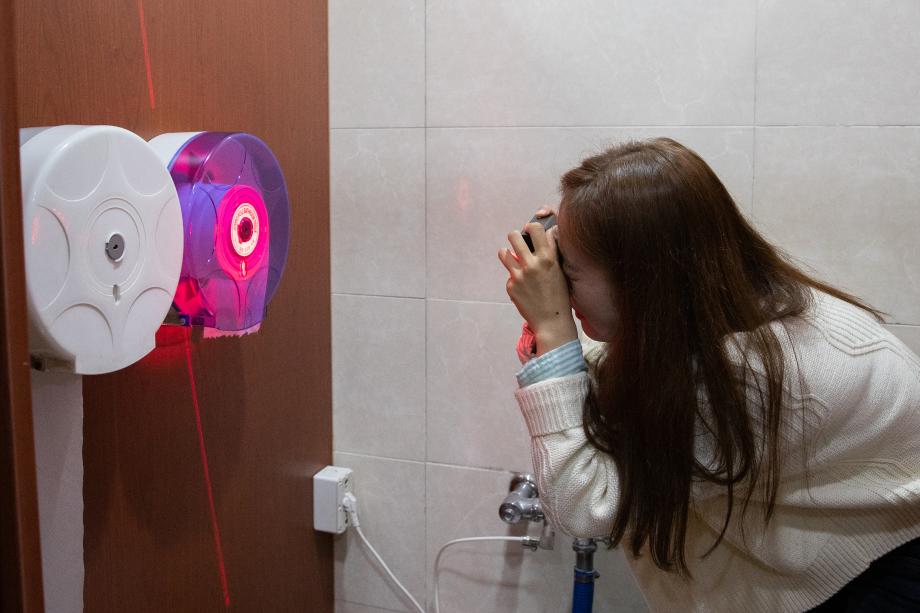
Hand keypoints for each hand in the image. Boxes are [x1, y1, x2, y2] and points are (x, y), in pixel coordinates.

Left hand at [498, 209, 576, 354]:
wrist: (551, 321)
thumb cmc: (560, 295)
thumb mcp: (561, 270)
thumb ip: (553, 251)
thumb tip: (549, 232)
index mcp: (547, 258)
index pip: (534, 228)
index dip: (531, 227)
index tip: (530, 232)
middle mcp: (531, 264)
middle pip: (514, 236)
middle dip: (515, 236)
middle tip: (518, 242)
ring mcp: (519, 276)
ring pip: (503, 253)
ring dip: (507, 253)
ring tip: (513, 258)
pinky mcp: (511, 287)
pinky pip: (509, 275)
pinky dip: (514, 278)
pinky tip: (524, 287)